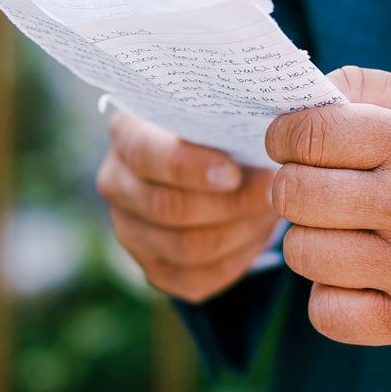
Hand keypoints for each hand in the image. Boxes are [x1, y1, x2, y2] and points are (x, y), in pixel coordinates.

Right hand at [98, 112, 278, 303]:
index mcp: (126, 134)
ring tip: (271, 211)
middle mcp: (116, 183)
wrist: (208, 168)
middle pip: (167, 208)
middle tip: (273, 192)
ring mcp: (130, 231)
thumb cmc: (217, 132)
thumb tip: (270, 143)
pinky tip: (257, 234)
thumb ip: (229, 120)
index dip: (189, 168)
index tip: (234, 173)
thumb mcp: (217, 113)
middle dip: (229, 203)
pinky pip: (197, 278)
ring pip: (186, 248)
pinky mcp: (153, 269)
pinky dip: (236, 259)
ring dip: (239, 231)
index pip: (146, 155)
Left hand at [265, 68, 390, 347]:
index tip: (290, 141)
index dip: (284, 135)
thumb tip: (303, 96)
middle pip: (295, 195)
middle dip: (292, 185)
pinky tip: (357, 274)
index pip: (309, 135)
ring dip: (312, 239)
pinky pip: (325, 312)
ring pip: (302, 253)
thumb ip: (371, 88)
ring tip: (342, 230)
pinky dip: (330, 294)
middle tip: (312, 186)